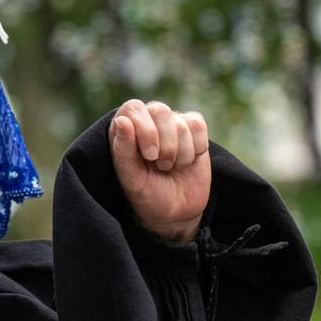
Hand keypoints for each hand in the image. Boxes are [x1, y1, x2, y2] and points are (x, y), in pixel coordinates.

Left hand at [109, 100, 210, 242]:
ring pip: (181, 122)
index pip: (133, 108)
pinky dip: (196, 147)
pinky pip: (197, 124)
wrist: (176, 211)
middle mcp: (147, 121)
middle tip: (161, 165)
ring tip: (170, 167)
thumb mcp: (130, 178)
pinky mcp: (193, 130)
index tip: (148, 156)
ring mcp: (171, 124)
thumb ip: (123, 150)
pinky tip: (188, 161)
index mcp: (124, 129)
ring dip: (179, 151)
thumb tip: (122, 120)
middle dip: (164, 142)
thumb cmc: (146, 194)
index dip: (144, 129)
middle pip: (160, 110)